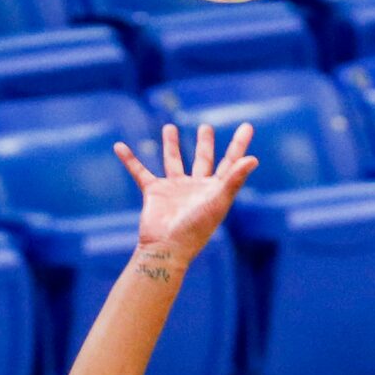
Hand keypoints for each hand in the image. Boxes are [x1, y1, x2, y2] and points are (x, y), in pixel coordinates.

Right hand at [115, 122, 257, 260]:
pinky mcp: (153, 192)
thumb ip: (234, 179)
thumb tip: (254, 159)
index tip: (247, 126)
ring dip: (171, 145)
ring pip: (173, 161)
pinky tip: (120, 146)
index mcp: (214, 189)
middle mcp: (195, 187)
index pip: (230, 162)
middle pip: (202, 159)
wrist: (166, 248)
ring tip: (169, 127)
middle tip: (206, 127)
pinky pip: (140, 172)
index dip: (239, 144)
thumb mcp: (218, 202)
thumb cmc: (196, 229)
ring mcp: (173, 189)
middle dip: (204, 143)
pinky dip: (129, 160)